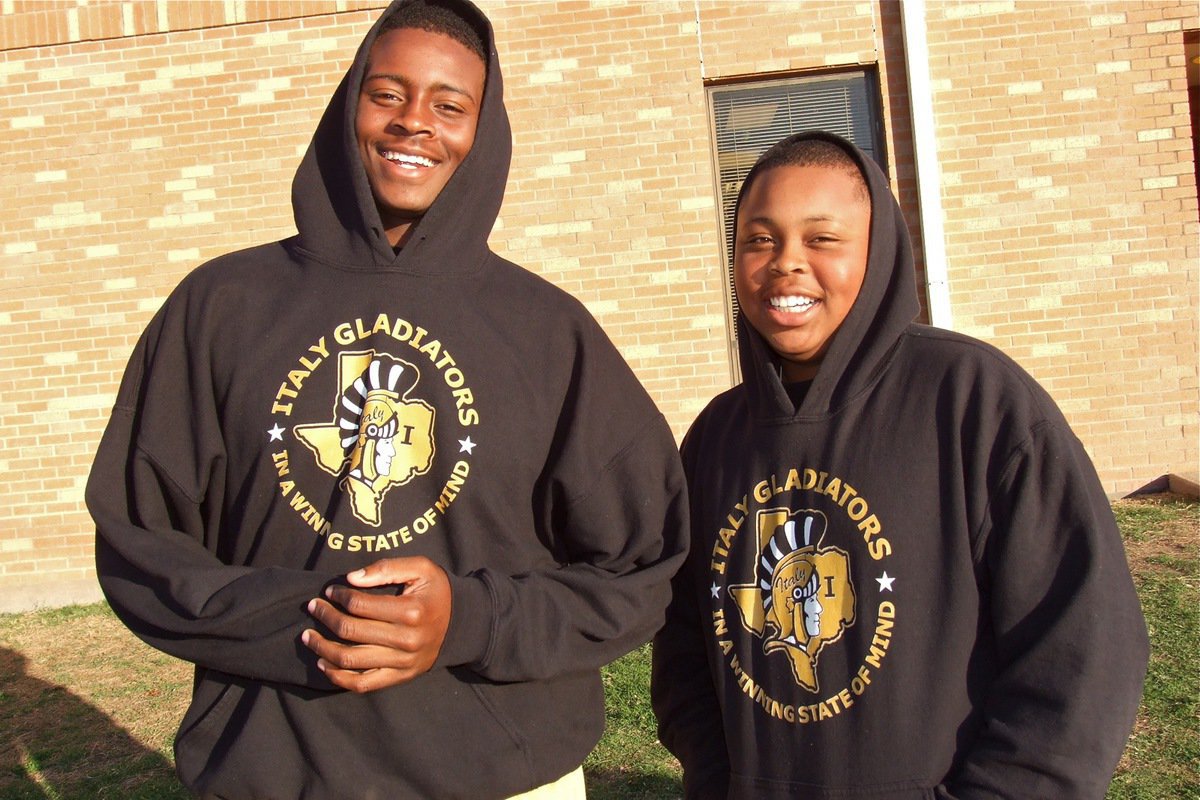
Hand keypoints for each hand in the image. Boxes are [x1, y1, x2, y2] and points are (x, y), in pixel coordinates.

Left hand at [302, 556, 451, 692]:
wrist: (461, 623)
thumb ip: (387, 568)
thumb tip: (351, 578)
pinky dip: (337, 677)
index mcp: (411, 611)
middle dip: (325, 617)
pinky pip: (362, 684)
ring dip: (322, 648)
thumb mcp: (421, 568)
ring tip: (308, 636)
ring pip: (350, 661)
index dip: (338, 596)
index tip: (330, 590)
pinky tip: (322, 663)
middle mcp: (406, 640)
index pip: (360, 605)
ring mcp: (402, 663)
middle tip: (313, 607)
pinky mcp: (400, 677)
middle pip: (351, 632)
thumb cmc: (437, 591)